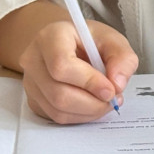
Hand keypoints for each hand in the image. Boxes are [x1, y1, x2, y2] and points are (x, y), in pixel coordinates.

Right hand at [19, 19, 137, 123]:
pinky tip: (92, 105)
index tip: (111, 90)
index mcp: (51, 36)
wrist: (71, 44)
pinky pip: (55, 116)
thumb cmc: (90, 41)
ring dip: (88, 112)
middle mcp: (33, 59)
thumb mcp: (113, 40)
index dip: (88, 82)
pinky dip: (79, 116)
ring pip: (56, 109)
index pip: (62, 65)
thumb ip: (123, 59)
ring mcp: (30, 81)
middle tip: (113, 99)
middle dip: (91, 103)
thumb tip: (117, 84)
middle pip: (58, 93)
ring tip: (106, 102)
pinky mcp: (34, 99)